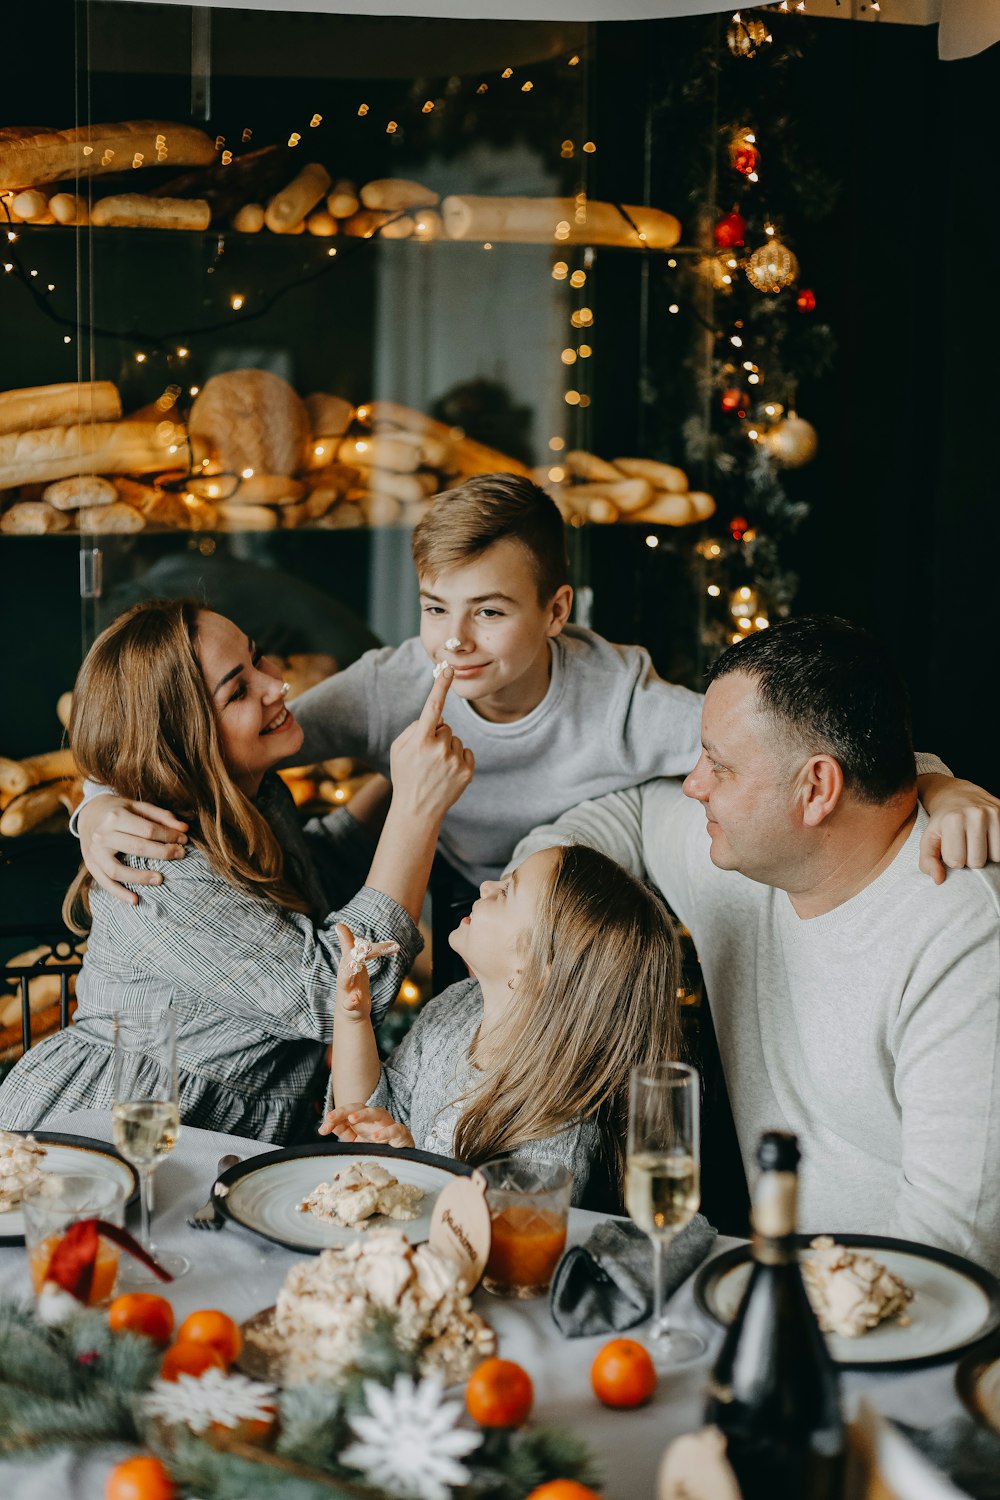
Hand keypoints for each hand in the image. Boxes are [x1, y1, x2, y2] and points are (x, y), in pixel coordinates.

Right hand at [78, 794, 187, 904]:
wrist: (89, 814)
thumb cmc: (119, 810)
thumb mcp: (138, 807)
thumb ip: (162, 816)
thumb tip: (184, 828)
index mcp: (115, 816)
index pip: (148, 830)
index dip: (169, 835)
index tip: (184, 839)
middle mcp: (102, 835)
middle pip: (137, 847)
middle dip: (163, 853)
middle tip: (180, 855)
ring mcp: (94, 852)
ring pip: (117, 870)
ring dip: (140, 877)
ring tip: (161, 879)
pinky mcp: (90, 865)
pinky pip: (105, 883)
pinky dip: (119, 893)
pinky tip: (135, 900)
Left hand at [318, 1104, 414, 1147]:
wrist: (399, 1155)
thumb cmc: (375, 1144)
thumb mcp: (355, 1139)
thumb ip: (341, 1131)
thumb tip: (323, 1128)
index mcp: (362, 1118)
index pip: (347, 1113)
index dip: (335, 1118)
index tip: (323, 1129)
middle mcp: (374, 1118)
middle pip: (359, 1107)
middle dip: (345, 1111)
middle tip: (332, 1117)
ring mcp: (387, 1123)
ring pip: (377, 1112)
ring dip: (364, 1114)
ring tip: (352, 1119)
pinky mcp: (400, 1133)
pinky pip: (395, 1129)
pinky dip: (386, 1132)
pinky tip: (376, 1137)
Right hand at [335, 922, 398, 1019]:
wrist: (350, 1012)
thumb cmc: (353, 984)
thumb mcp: (353, 963)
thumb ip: (348, 945)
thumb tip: (340, 924)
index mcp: (347, 965)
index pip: (354, 951)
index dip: (361, 944)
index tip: (363, 934)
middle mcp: (344, 976)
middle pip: (346, 963)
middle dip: (352, 954)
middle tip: (361, 945)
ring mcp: (346, 991)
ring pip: (344, 981)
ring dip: (349, 973)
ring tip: (354, 966)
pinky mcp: (350, 1006)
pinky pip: (349, 1003)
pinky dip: (352, 1001)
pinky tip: (356, 998)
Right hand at [388, 665, 474, 823]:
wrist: (417, 810)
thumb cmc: (405, 775)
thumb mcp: (398, 749)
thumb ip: (415, 727)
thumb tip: (436, 716)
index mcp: (420, 740)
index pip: (432, 707)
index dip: (440, 686)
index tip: (448, 669)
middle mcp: (439, 748)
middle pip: (445, 726)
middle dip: (437, 736)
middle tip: (425, 758)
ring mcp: (454, 761)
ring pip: (455, 739)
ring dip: (447, 749)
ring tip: (435, 769)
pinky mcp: (467, 771)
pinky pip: (466, 752)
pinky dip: (458, 759)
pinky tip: (447, 773)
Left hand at [918, 775, 999, 882]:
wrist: (956, 795)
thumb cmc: (942, 822)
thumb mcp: (929, 839)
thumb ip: (927, 861)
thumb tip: (939, 880)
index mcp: (954, 820)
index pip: (957, 862)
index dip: (952, 859)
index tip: (950, 847)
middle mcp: (976, 814)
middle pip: (978, 862)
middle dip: (969, 859)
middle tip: (964, 845)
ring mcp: (994, 813)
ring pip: (996, 857)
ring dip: (985, 854)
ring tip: (976, 842)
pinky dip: (996, 848)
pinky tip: (987, 839)